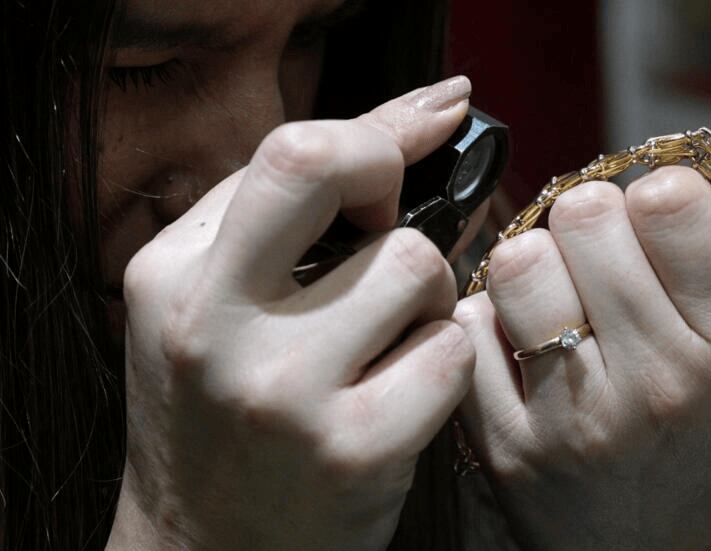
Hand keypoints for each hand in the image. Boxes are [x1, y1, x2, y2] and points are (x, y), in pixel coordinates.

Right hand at [107, 77, 475, 549]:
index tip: (426, 122)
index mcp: (171, 275)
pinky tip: (409, 391)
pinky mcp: (353, 450)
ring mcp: (282, 390)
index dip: (374, 130)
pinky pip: (451, 349)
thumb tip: (405, 134)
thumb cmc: (221, 420)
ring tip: (391, 339)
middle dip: (392, 174)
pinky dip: (446, 360)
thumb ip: (281, 222)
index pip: (288, 150)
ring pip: (416, 265)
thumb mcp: (211, 310)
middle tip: (398, 225)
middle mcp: (212, 323)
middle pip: (336, 167)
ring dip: (426, 295)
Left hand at [454, 167, 710, 549]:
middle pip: (582, 214)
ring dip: (537, 263)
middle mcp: (661, 384)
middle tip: (603, 254)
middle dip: (593, 219)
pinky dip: (491, 321)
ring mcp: (577, 419)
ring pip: (516, 263)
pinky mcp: (512, 449)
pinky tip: (526, 342)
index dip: (659, 196)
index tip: (659, 225)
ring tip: (561, 294)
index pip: (669, 201)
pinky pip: (468, 330)